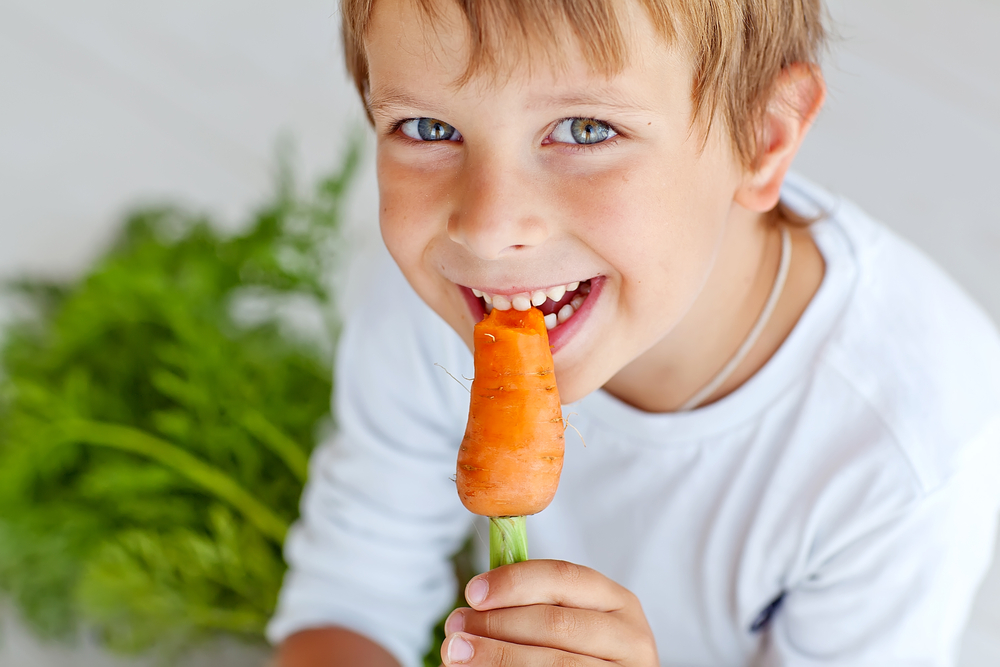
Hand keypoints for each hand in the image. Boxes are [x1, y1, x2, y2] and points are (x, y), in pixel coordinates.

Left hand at [440, 559, 657, 665]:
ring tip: (458, 654)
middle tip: (455, 627)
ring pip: (555, 663)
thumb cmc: (578, 653)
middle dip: (496, 623)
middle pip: (555, 623)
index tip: (473, 592)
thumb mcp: (569, 620)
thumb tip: (477, 597)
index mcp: (617, 602)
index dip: (514, 582)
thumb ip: (533, 604)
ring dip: (496, 656)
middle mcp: (630, 637)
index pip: (563, 578)